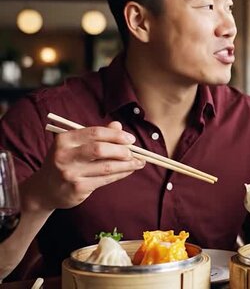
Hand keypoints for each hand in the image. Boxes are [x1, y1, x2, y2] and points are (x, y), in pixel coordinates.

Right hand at [24, 121, 145, 211]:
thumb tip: (118, 125)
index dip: (116, 135)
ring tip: (139, 162)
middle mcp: (64, 156)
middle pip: (100, 149)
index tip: (130, 139)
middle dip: (122, 150)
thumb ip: (96, 135)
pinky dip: (121, 174)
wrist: (45, 189)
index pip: (95, 133)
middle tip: (134, 152)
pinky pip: (106, 179)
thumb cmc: (65, 162)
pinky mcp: (78, 188)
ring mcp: (70, 173)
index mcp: (64, 140)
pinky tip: (129, 170)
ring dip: (127, 164)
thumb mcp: (75, 145)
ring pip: (106, 167)